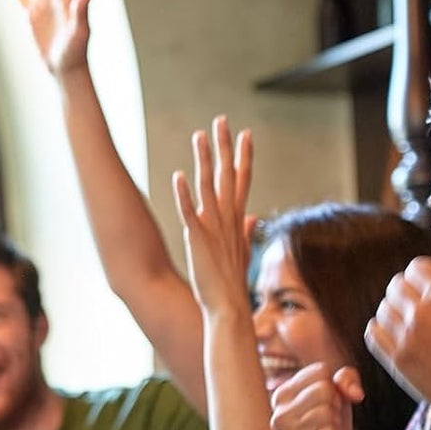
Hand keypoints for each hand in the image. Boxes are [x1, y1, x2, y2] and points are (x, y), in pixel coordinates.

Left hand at [171, 116, 255, 315]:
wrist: (228, 309)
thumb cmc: (231, 283)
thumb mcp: (239, 251)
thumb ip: (244, 230)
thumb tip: (252, 216)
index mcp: (235, 220)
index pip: (242, 181)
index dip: (244, 157)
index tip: (246, 134)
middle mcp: (227, 219)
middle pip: (228, 175)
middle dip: (226, 147)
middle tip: (222, 120)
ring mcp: (213, 228)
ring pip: (209, 186)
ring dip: (205, 160)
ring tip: (200, 135)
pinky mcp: (198, 239)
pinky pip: (189, 213)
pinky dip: (184, 195)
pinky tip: (178, 176)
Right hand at [270, 362, 363, 429]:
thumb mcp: (339, 399)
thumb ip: (346, 379)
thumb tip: (355, 393)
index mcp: (282, 395)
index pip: (319, 371)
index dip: (335, 388)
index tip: (327, 405)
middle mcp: (278, 413)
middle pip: (323, 389)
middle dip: (335, 407)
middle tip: (328, 423)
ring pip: (327, 413)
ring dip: (335, 426)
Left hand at [365, 258, 430, 429]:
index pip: (416, 267)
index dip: (424, 273)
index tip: (428, 282)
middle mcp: (421, 314)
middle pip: (396, 285)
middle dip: (407, 288)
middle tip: (417, 299)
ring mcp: (406, 338)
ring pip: (383, 308)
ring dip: (394, 309)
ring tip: (408, 317)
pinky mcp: (396, 359)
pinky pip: (373, 333)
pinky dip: (381, 328)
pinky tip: (395, 331)